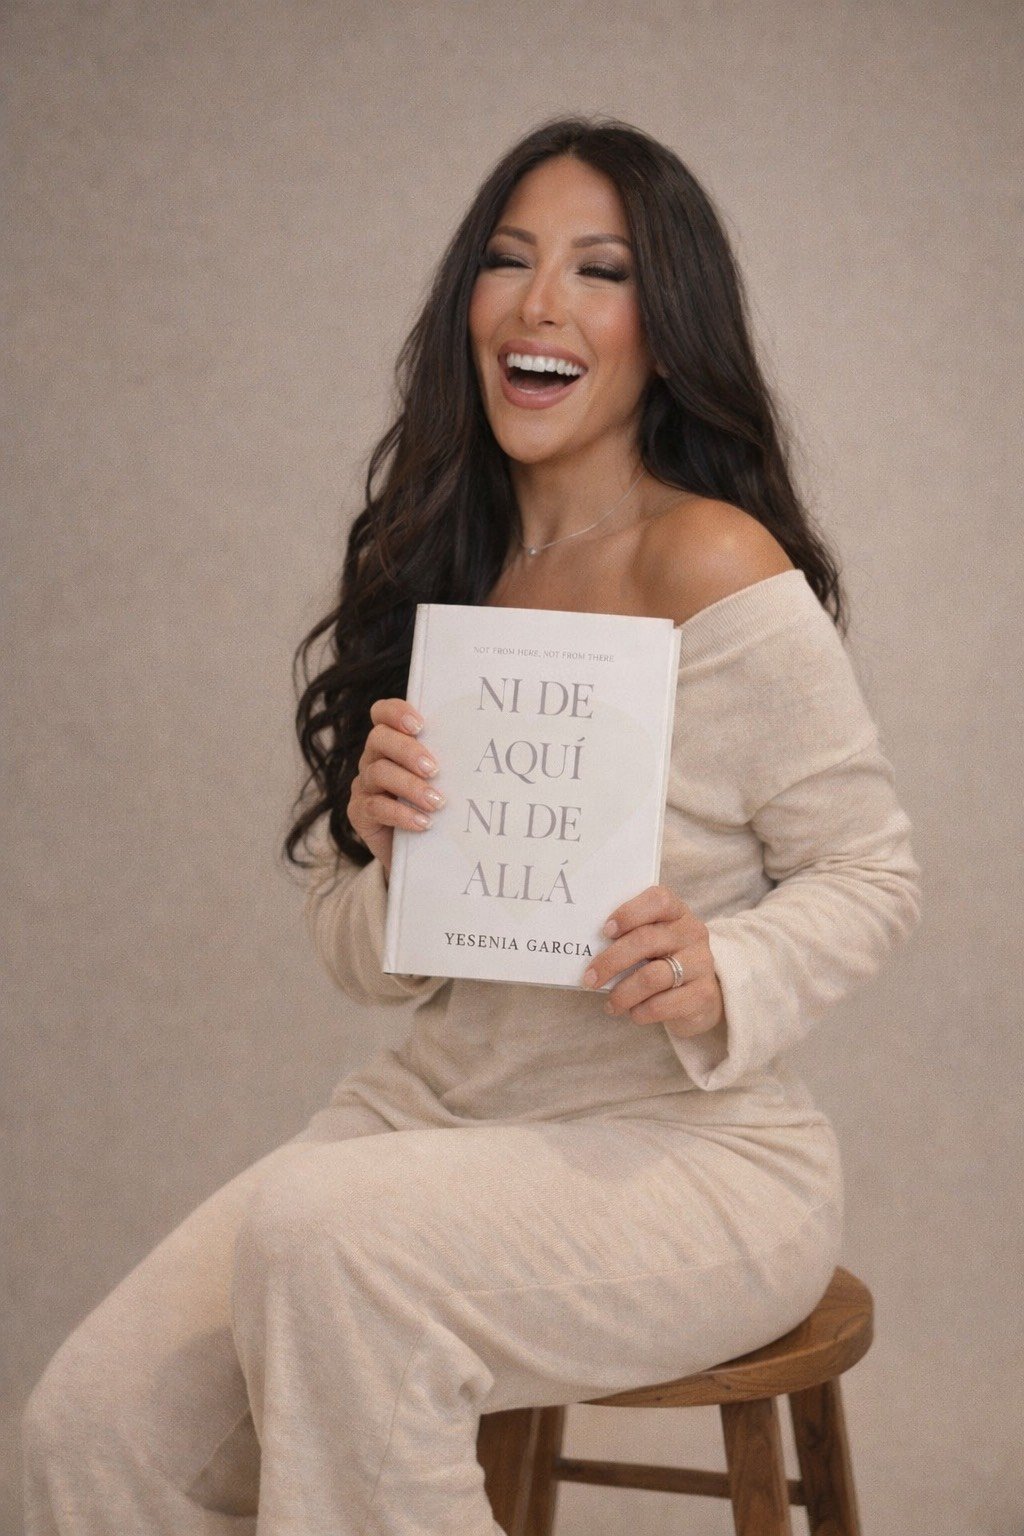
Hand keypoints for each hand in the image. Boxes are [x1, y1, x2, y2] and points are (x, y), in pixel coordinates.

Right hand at [347, 699, 444, 879]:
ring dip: (410, 786)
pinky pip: (374, 807)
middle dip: (408, 751)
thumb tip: (489, 745)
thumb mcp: (447, 781)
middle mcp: (375, 758)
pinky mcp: (359, 813)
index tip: (420, 725)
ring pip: (378, 773)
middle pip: (379, 739)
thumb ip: (454, 762)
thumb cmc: (441, 809)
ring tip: (437, 802)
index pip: (383, 713)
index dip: (396, 712)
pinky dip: (400, 814)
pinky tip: (423, 822)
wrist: (424, 851)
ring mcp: (365, 785)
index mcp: (393, 742)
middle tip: (434, 769)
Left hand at [580, 884, 724, 1041]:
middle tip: (590, 978)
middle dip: (611, 961)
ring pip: (652, 977)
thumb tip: (586, 946)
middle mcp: (692, 933)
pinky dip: (641, 1011)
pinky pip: (663, 1004)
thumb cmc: (663, 961)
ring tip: (611, 1004)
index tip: (605, 931)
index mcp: (677, 912)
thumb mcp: (652, 941)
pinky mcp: (704, 994)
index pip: (659, 899)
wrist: (700, 995)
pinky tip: (633, 1012)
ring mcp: (701, 963)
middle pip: (646, 940)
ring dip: (623, 993)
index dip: (629, 913)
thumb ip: (629, 936)